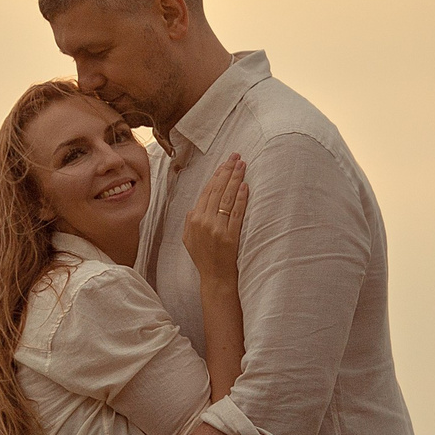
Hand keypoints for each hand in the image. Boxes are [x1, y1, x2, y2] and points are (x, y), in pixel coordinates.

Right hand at [182, 153, 246, 288]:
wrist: (214, 277)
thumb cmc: (204, 258)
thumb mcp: (189, 238)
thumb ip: (191, 220)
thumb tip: (196, 207)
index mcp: (194, 219)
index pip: (206, 191)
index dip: (217, 175)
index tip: (225, 163)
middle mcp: (203, 221)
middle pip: (217, 190)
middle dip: (227, 171)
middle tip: (236, 156)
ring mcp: (216, 228)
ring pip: (226, 198)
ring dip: (235, 179)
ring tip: (242, 165)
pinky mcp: (229, 236)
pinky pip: (236, 213)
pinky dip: (240, 198)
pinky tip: (245, 186)